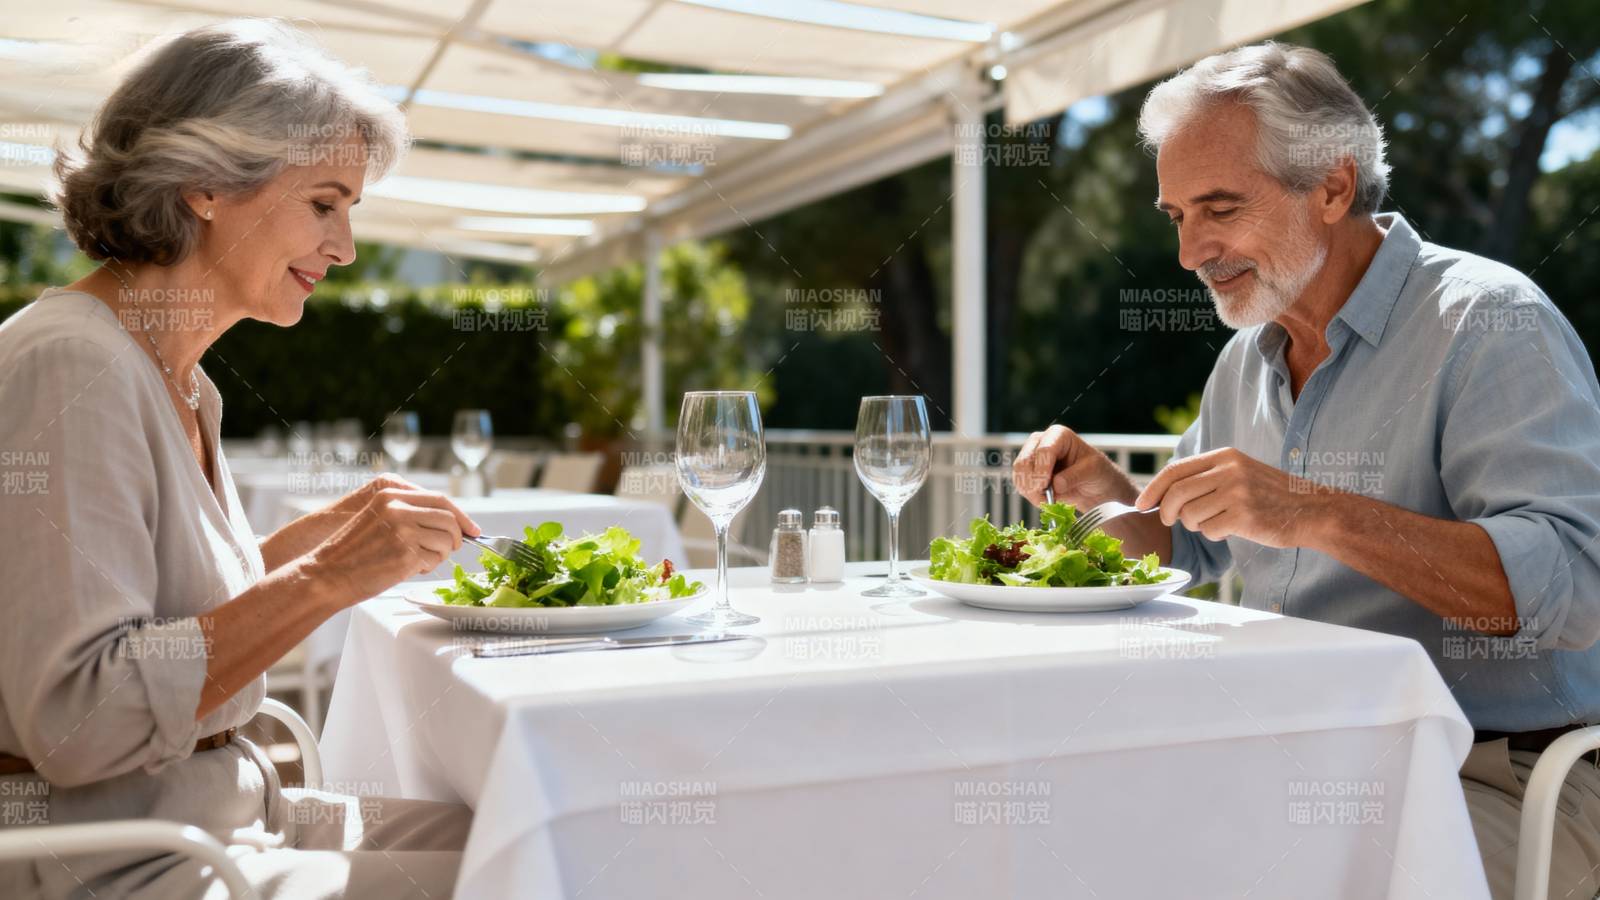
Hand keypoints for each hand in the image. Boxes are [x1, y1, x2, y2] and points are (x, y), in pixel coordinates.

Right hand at [306, 479, 480, 602]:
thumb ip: (409, 514)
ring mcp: (403, 530)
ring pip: (447, 541)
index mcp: (391, 495)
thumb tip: (450, 522)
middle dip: (456, 538)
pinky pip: (435, 560)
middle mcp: (398, 508)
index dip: (461, 516)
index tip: (473, 530)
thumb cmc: (352, 553)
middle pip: (450, 519)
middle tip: (449, 550)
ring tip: (419, 561)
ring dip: (440, 555)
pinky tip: (408, 568)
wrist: (325, 574)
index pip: (441, 500)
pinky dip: (428, 567)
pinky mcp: (406, 554)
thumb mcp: (378, 519)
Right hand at [1012, 424, 1135, 507]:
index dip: (1042, 470)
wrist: (1094, 486)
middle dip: (1033, 483)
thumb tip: (1056, 484)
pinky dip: (1030, 495)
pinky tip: (1044, 499)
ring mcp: (1032, 457)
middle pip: (1024, 461)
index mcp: (1059, 435)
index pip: (1044, 450)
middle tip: (1046, 497)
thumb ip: (1075, 476)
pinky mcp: (1028, 472)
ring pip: (1019, 475)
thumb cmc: (1096, 472)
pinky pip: (1020, 485)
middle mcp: (1041, 442)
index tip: (1046, 486)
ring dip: (1031, 491)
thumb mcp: (1093, 471)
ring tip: (1049, 499)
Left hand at [1134, 447, 1321, 548]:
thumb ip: (1206, 476)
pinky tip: (1233, 530)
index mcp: (1225, 456)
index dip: (1153, 489)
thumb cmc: (1270, 496)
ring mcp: (1237, 493)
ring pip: (1190, 515)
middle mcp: (1229, 471)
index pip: (1175, 470)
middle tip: (1170, 521)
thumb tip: (1162, 493)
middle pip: (1176, 494)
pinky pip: (1210, 531)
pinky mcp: (1244, 516)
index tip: (1141, 505)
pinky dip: (1215, 535)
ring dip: (1196, 525)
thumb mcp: (1239, 472)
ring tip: (1217, 521)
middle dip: (1166, 512)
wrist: (1312, 510)